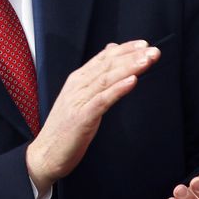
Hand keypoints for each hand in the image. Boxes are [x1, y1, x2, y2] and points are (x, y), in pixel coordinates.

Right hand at [25, 40, 159, 193]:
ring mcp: (79, 100)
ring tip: (146, 61)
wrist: (45, 154)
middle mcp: (78, 86)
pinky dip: (117, 89)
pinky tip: (132, 82)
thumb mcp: (80, 98)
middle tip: (153, 51)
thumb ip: (95, 77)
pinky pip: (102, 100)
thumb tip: (109, 52)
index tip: (144, 44)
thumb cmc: (65, 128)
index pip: (103, 58)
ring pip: (107, 79)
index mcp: (78, 80)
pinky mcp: (82, 117)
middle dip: (132, 56)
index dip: (124, 49)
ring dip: (129, 68)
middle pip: (108, 65)